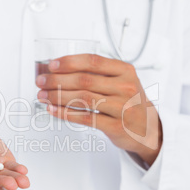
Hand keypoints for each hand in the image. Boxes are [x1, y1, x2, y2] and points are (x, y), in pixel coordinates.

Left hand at [36, 54, 162, 164]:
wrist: (148, 128)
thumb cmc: (130, 102)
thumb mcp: (121, 81)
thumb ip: (97, 74)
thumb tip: (61, 70)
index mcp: (124, 71)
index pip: (92, 61)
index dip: (69, 62)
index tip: (52, 65)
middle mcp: (125, 87)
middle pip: (84, 80)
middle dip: (57, 80)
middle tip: (41, 82)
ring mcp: (121, 108)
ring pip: (82, 98)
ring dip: (57, 96)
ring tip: (42, 96)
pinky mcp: (116, 126)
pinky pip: (85, 118)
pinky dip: (65, 113)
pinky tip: (53, 110)